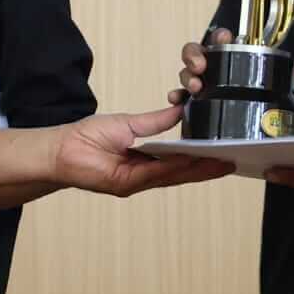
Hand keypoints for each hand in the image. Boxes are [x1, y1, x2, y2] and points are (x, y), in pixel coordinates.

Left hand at [52, 105, 233, 195]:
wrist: (59, 149)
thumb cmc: (86, 137)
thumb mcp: (128, 123)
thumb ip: (156, 121)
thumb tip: (180, 110)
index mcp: (145, 160)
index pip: (179, 161)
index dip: (202, 158)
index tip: (224, 151)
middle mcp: (143, 174)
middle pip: (182, 172)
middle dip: (208, 167)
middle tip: (234, 161)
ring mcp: (135, 182)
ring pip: (173, 176)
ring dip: (198, 170)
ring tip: (221, 162)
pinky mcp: (124, 184)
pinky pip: (154, 174)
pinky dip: (174, 167)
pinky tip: (192, 160)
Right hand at [168, 29, 293, 103]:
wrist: (251, 117)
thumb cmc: (254, 90)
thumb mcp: (271, 82)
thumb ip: (284, 76)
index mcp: (228, 56)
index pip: (220, 38)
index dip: (220, 37)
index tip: (223, 40)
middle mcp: (211, 66)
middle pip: (195, 52)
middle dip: (194, 57)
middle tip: (201, 67)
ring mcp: (200, 82)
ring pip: (187, 73)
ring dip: (187, 78)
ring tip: (195, 88)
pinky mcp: (193, 100)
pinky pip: (180, 96)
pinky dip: (176, 98)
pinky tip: (176, 102)